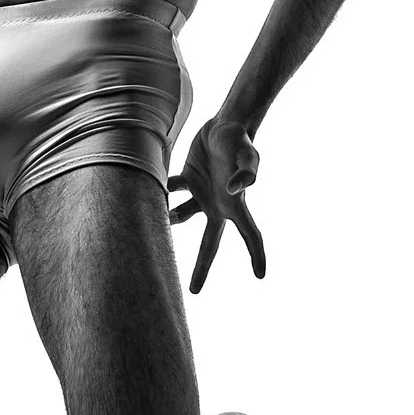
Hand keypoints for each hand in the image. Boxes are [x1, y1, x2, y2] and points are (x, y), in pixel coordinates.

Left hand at [167, 116, 265, 292]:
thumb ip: (247, 174)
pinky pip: (171, 191)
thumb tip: (236, 190)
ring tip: (161, 221)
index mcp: (236, 205)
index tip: (260, 276)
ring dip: (171, 221)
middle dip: (202, 267)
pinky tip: (153, 186)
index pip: (251, 235)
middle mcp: (218, 205)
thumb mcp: (249, 156)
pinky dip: (161, 191)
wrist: (226, 123)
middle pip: (209, 244)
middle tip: (194, 291)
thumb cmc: (241, 141)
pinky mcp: (188, 179)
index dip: (256, 255)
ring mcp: (201, 194)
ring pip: (182, 217)